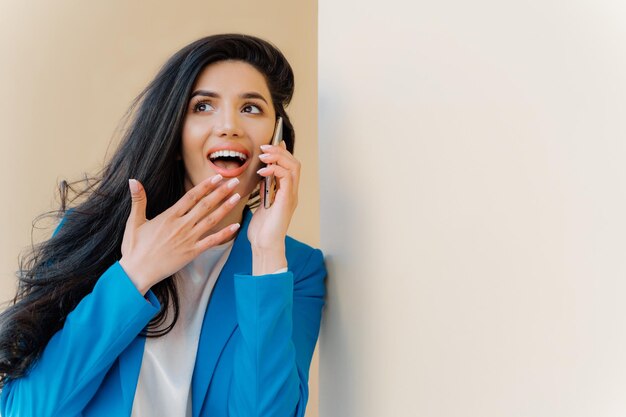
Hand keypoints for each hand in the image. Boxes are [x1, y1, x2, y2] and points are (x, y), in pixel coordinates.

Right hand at [119, 175, 240, 293]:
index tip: (217, 177)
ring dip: (225, 208)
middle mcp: (181, 226)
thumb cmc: (135, 248)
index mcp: (169, 216)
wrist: (137, 272)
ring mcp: (188, 239)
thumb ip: (138, 200)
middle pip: (205, 205)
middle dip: (221, 192)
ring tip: (237, 197)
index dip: (206, 186)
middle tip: (234, 181)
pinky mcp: (192, 252)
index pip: (191, 196)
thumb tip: (133, 180)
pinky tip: (236, 226)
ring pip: (211, 220)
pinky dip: (225, 234)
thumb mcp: (134, 222)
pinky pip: (211, 241)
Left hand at [247, 141, 299, 273]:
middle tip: (264, 147)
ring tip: (264, 155)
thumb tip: (262, 175)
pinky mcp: (287, 200)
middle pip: (294, 163)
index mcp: (287, 193)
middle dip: (280, 151)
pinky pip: (286, 178)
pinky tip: (263, 171)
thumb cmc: (261, 230)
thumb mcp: (261, 204)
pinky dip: (275, 170)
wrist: (264, 245)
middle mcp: (292, 193)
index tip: (271, 144)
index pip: (290, 167)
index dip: (282, 153)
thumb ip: (264, 190)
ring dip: (278, 157)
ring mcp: (291, 196)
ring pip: (293, 167)